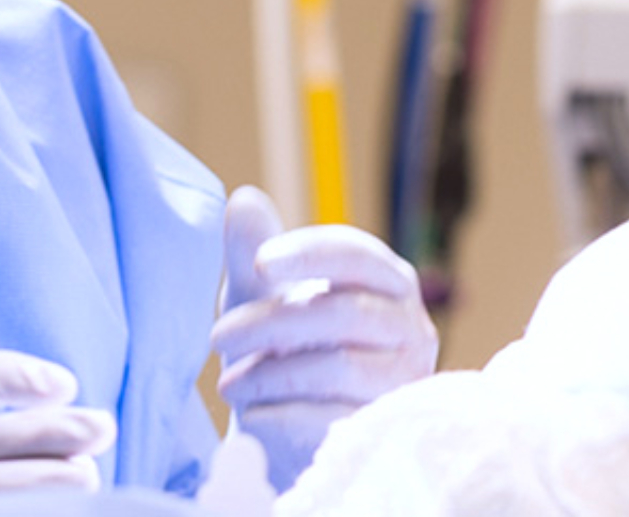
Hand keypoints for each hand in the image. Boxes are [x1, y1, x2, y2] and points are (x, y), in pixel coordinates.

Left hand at [211, 186, 439, 490]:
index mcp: (387, 280)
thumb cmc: (284, 344)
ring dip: (270, 374)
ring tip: (227, 384)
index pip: (356, 254)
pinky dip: (285, 415)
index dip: (308, 254)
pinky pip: (333, 419)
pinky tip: (254, 415)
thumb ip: (252, 250)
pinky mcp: (387, 429)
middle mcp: (410, 327)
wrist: (295, 424)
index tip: (259, 262)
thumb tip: (243, 200)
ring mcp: (404, 382)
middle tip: (217, 337)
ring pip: (338, 367)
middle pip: (343, 313)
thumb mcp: (261, 295)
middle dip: (271, 323)